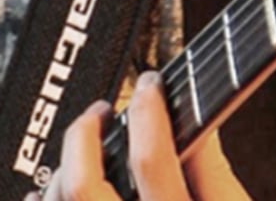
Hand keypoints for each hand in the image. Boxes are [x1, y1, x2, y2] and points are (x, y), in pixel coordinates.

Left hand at [25, 72, 250, 200]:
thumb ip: (219, 183)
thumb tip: (199, 128)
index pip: (153, 160)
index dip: (150, 110)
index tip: (152, 86)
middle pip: (85, 185)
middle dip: (85, 134)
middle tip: (102, 112)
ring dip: (63, 170)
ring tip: (83, 152)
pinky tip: (56, 193)